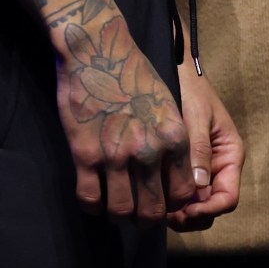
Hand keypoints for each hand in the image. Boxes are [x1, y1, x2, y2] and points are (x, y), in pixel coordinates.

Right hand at [54, 8, 192, 221]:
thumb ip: (174, 145)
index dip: (170, 204)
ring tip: (112, 208)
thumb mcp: (168, 106)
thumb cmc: (133, 74)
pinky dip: (91, 206)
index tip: (159, 200)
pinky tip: (91, 198)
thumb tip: (182, 182)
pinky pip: (90, 199)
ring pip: (121, 211)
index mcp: (174, 137)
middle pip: (153, 211)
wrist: (96, 48)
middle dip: (145, 219)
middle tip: (136, 214)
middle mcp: (149, 150)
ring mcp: (115, 154)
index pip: (182, 194)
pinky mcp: (85, 154)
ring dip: (117, 216)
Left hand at [165, 69, 244, 230]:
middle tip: (165, 214)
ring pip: (194, 203)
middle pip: (211, 207)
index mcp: (229, 155)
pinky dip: (169, 199)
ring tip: (157, 207)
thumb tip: (199, 188)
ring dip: (179, 211)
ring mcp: (200, 167)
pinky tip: (152, 193)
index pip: (227, 198)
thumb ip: (199, 150)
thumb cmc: (190, 88)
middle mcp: (217, 166)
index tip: (185, 210)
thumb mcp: (196, 117)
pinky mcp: (182, 164)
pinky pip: (180, 191)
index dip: (208, 210)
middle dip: (191, 216)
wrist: (174, 69)